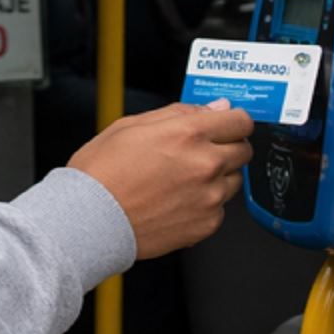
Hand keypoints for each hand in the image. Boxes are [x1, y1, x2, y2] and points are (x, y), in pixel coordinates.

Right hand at [68, 99, 254, 258]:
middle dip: (227, 148)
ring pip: (234, 181)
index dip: (233, 121)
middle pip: (244, 150)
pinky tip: (176, 202)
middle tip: (200, 153)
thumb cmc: (101, 174)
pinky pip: (220, 209)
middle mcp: (205, 164)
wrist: (89, 220)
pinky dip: (205, 204)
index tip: (227, 126)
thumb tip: (213, 108)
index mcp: (188, 133)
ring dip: (217, 177)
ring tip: (181, 181)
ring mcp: (209, 197)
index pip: (240, 121)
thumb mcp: (131, 125)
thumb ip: (179, 113)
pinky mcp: (207, 224)